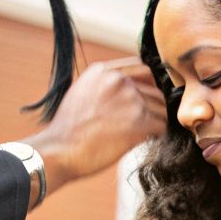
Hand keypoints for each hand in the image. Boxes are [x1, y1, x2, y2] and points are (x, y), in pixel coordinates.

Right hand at [23, 58, 165, 196]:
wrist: (59, 150)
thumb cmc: (68, 129)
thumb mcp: (82, 92)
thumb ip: (105, 84)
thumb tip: (129, 88)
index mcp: (103, 71)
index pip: (143, 68)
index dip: (148, 85)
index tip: (145, 98)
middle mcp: (119, 81)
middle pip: (155, 90)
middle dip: (152, 106)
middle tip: (143, 121)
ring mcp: (130, 100)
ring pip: (161, 108)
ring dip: (155, 121)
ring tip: (141, 132)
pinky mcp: (139, 123)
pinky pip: (161, 126)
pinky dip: (155, 134)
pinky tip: (142, 139)